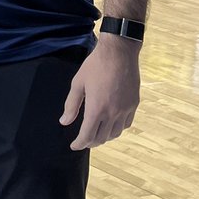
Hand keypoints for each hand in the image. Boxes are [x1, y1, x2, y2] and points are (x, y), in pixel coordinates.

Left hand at [60, 35, 140, 150]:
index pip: (87, 136)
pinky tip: (112, 124)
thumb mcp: (78, 83)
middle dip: (90, 142)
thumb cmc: (95, 65)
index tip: (74, 145)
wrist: (119, 52)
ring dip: (104, 137)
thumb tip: (64, 122)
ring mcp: (125, 109)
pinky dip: (117, 128)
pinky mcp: (134, 104)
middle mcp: (112, 113)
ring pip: (115, 134)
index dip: (79, 144)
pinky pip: (126, 124)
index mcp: (96, 109)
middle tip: (83, 140)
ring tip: (97, 133)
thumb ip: (71, 105)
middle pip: (101, 138)